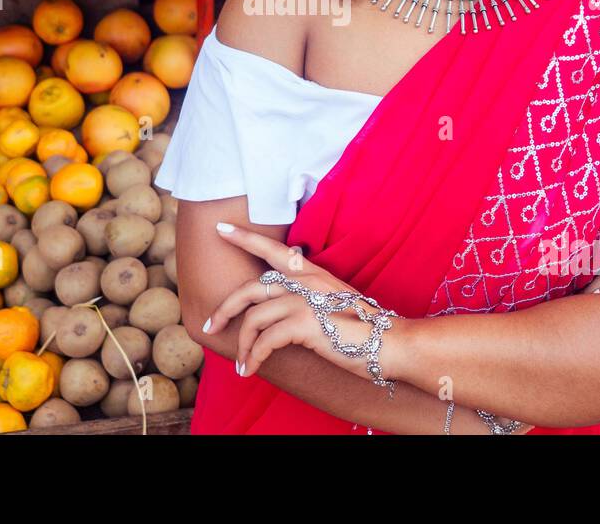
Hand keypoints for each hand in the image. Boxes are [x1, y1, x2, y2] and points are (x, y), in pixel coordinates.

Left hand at [203, 222, 393, 382]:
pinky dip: (253, 357)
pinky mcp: (304, 323)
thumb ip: (308, 298)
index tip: (221, 228)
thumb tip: (281, 309)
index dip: (245, 238)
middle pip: (250, 288)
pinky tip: (250, 370)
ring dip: (241, 344)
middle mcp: (305, 281)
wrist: (389, 343)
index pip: (273, 250)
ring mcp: (304, 300)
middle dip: (225, 308)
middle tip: (210, 325)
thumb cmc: (362, 328)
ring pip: (253, 317)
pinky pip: (265, 340)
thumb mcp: (332, 303)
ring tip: (241, 363)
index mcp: (311, 273)